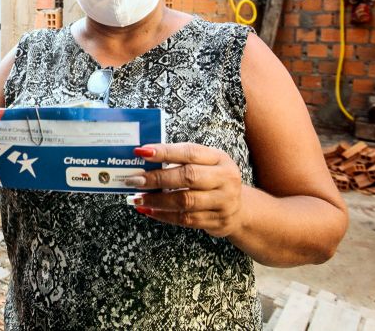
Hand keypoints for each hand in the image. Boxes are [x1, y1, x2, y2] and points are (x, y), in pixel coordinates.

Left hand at [125, 143, 243, 237]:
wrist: (240, 209)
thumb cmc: (213, 180)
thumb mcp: (205, 164)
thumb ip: (180, 160)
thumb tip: (144, 158)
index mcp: (219, 158)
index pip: (189, 152)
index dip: (164, 152)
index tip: (141, 152)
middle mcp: (225, 179)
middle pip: (188, 176)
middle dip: (157, 178)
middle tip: (134, 179)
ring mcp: (223, 202)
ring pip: (185, 201)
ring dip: (157, 200)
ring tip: (137, 198)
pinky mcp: (217, 221)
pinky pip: (185, 219)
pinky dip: (163, 215)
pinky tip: (148, 210)